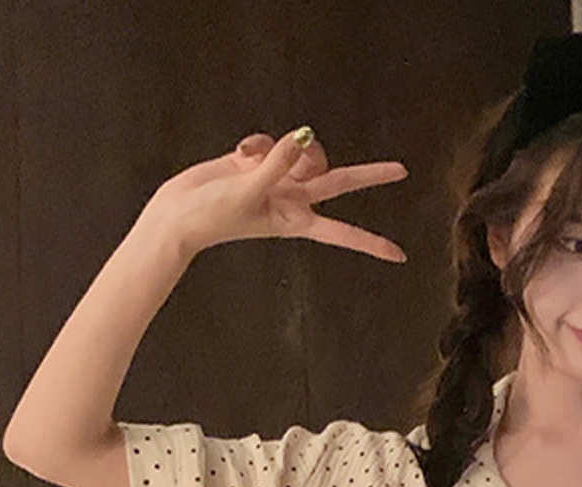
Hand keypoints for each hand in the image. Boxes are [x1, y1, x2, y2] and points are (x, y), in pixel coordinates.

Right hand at [139, 129, 408, 261]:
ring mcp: (277, 180)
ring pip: (302, 152)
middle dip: (368, 176)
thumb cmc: (213, 216)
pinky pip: (271, 143)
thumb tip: (303, 137)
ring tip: (256, 160)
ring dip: (285, 147)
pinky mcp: (258, 163)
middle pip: (338, 182)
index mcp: (296, 220)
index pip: (342, 231)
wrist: (178, 213)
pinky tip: (239, 154)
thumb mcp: (248, 191)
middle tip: (403, 171)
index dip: (371, 242)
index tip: (400, 255)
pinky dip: (258, 144)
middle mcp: (293, 200)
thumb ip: (277, 163)